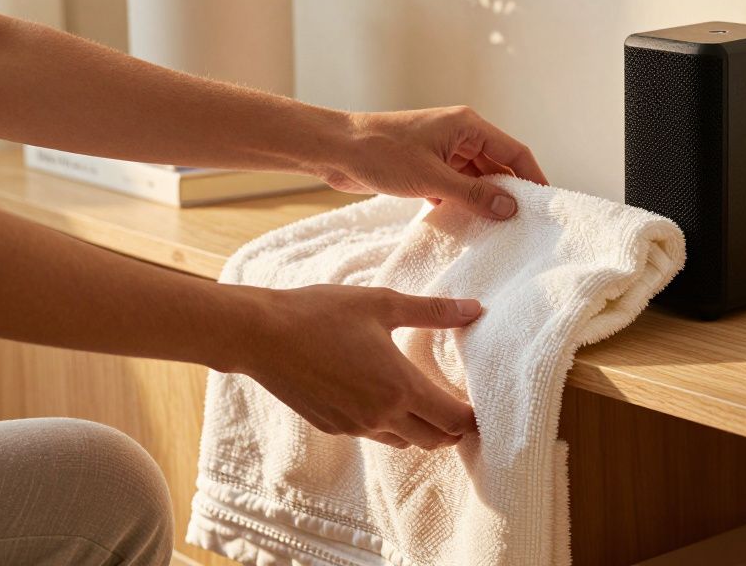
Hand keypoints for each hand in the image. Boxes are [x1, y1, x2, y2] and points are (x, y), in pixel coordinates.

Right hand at [235, 283, 482, 448]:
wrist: (262, 336)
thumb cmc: (322, 313)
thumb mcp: (383, 303)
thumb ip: (434, 311)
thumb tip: (475, 307)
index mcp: (399, 386)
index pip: (453, 419)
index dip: (473, 418)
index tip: (483, 405)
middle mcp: (381, 415)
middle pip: (435, 440)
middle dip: (454, 430)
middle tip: (463, 409)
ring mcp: (355, 427)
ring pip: (405, 442)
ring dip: (423, 430)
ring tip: (429, 404)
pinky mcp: (334, 427)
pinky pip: (375, 435)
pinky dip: (392, 426)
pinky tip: (387, 399)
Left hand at [318, 106, 548, 219]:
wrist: (336, 150)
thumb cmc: (381, 152)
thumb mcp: (432, 178)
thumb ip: (474, 194)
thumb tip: (510, 209)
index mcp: (467, 126)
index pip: (514, 151)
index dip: (533, 177)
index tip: (545, 203)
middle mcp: (459, 135)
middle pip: (497, 166)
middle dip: (508, 193)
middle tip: (523, 224)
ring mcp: (442, 151)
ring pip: (475, 179)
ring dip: (483, 201)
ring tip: (498, 231)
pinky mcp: (426, 167)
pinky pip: (455, 187)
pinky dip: (461, 204)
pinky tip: (466, 227)